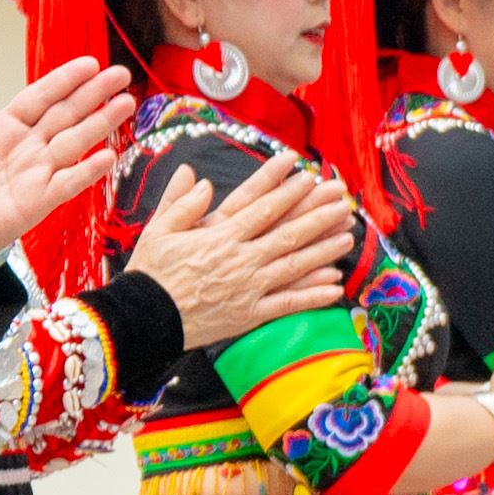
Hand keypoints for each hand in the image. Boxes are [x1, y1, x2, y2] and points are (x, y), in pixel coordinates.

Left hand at [0, 58, 133, 275]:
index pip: (41, 96)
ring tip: (125, 104)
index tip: (90, 63)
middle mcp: (28, 146)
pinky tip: (108, 156)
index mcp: (7, 126)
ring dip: (100, 124)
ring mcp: (36, 173)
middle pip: (66, 114)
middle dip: (94, 94)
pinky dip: (87, 171)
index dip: (65, 79)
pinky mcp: (37, 201)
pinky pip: (66, 184)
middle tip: (121, 74)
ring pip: (74, 143)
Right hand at [126, 152, 358, 351]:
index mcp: (219, 235)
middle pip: (288, 234)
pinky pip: (288, 304)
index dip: (288, 191)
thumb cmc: (150, 272)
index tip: (309, 177)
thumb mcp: (158, 230)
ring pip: (294, 266)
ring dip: (324, 251)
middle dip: (319, 217)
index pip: (262, 208)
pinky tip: (336, 287)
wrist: (145, 318)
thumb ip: (180, 203)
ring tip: (348, 237)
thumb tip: (199, 178)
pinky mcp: (249, 314)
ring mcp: (248, 288)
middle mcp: (240, 259)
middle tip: (343, 202)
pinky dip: (313, 295)